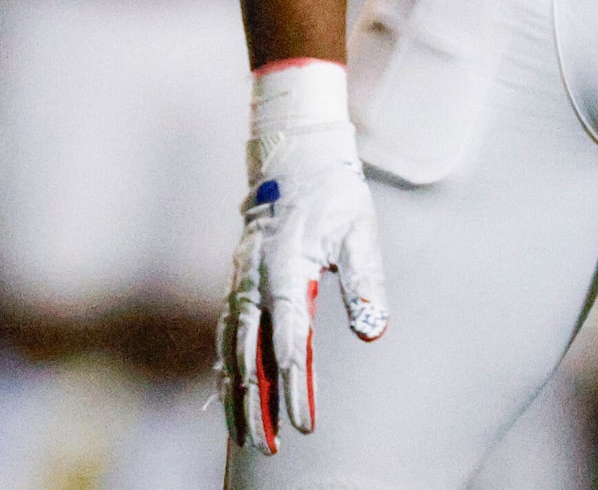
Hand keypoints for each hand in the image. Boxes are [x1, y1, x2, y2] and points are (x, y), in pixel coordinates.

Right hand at [222, 61, 387, 452]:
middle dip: (256, 404)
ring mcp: (240, 280)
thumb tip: (372, 330)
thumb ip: (365, 280)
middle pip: (248, 353)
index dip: (295, 387)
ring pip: (229, 347)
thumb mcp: (360, 229)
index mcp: (285, 267)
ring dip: (236, 393)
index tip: (306, 423)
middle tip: (269, 446)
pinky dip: (225, 367)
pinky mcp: (238, 281)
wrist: (293, 151)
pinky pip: (226, 332)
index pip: (288, 340)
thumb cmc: (334, 193)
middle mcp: (254, 278)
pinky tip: (231, 395)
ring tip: (247, 436)